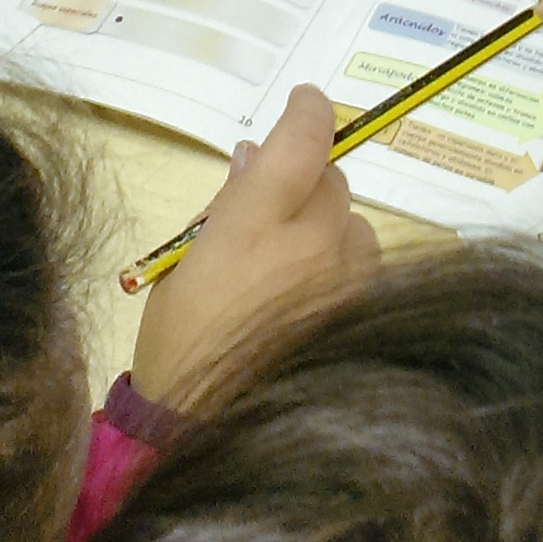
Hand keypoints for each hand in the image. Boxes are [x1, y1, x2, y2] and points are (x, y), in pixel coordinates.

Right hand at [130, 86, 377, 406]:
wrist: (206, 440)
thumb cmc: (178, 352)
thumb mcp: (181, 270)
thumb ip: (224, 210)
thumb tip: (252, 159)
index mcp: (254, 226)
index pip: (301, 140)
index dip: (308, 110)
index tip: (305, 101)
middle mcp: (312, 245)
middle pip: (332, 181)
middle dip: (308, 183)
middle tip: (274, 211)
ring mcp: (347, 286)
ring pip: (354, 227)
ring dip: (330, 232)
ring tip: (291, 271)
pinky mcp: (365, 320)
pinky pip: (364, 275)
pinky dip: (342, 275)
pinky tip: (311, 307)